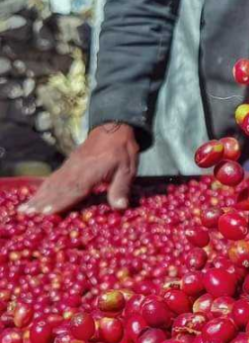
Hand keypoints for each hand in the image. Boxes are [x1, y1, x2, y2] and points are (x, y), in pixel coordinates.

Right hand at [19, 123, 139, 215]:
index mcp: (92, 171)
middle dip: (43, 202)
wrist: (114, 128)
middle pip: (59, 187)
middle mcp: (77, 169)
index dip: (61, 201)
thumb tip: (120, 207)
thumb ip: (122, 188)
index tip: (47, 212)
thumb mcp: (128, 169)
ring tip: (26, 208)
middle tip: (28, 214)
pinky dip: (44, 186)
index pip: (75, 189)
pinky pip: (54, 177)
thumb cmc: (122, 150)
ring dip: (39, 196)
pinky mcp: (69, 163)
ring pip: (53, 182)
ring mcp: (71, 165)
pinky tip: (36, 194)